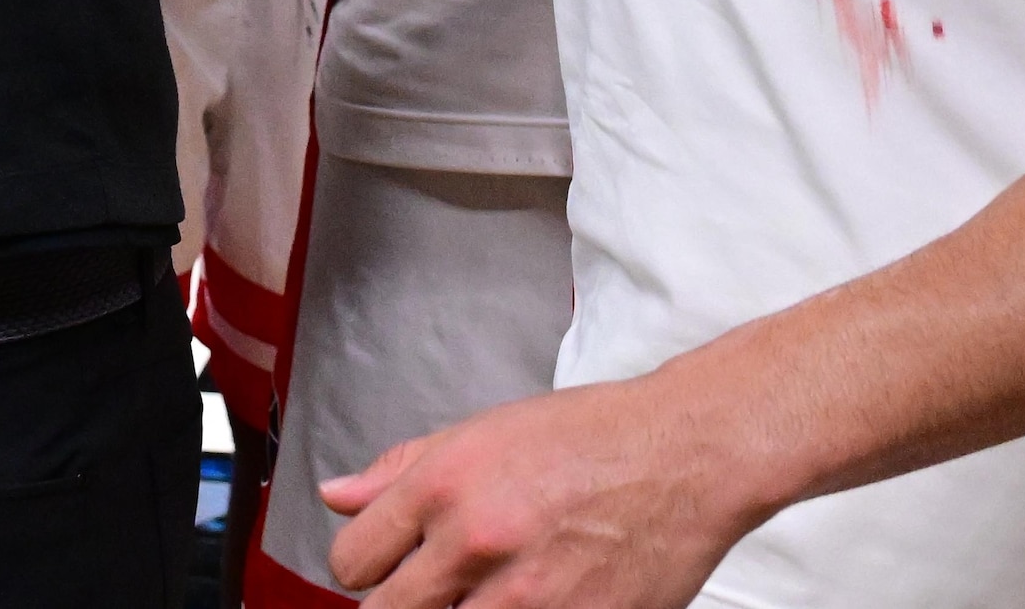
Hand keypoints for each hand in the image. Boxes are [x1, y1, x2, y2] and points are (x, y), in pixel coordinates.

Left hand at [325, 371, 773, 608]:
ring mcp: (527, 596)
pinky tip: (536, 597)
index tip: (389, 565)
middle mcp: (477, 542)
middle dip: (405, 602)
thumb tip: (337, 497)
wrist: (687, 457)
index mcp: (445, 485)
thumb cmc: (591, 438)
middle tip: (441, 584)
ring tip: (493, 588)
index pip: (352, 561)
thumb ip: (400, 469)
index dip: (367, 567)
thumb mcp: (482, 433)